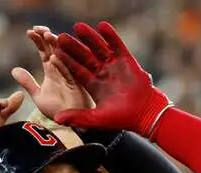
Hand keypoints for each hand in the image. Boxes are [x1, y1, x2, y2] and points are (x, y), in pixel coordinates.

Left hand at [11, 26, 93, 119]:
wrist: (69, 123)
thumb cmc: (57, 110)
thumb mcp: (38, 96)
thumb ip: (27, 82)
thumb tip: (13, 70)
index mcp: (52, 69)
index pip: (44, 50)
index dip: (37, 40)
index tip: (29, 32)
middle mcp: (61, 68)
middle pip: (54, 48)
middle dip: (47, 36)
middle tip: (38, 28)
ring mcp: (70, 74)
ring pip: (64, 56)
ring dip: (56, 45)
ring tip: (46, 35)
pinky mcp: (77, 84)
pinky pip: (69, 72)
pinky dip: (61, 65)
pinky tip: (52, 58)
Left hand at [53, 22, 171, 136]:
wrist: (145, 114)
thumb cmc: (121, 119)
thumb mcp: (96, 118)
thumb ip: (77, 117)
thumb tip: (56, 118)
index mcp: (94, 85)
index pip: (77, 70)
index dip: (67, 62)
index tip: (55, 53)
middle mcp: (102, 73)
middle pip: (85, 57)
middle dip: (74, 47)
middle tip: (60, 37)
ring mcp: (114, 65)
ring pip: (99, 48)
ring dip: (89, 38)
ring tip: (78, 26)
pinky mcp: (127, 60)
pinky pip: (117, 45)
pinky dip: (111, 36)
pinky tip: (102, 26)